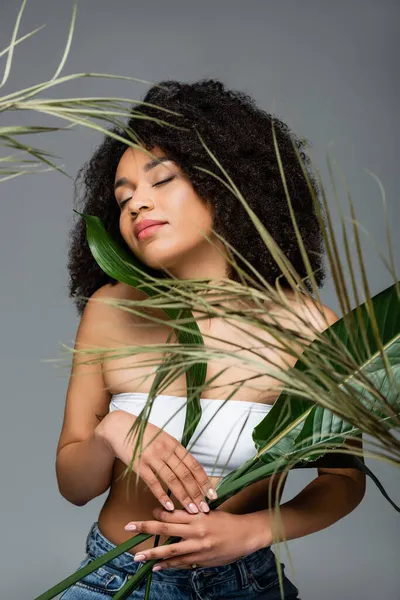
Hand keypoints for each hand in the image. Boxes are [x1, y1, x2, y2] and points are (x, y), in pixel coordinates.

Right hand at [96, 409, 217, 513]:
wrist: (119, 427)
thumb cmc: (143, 434)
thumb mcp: (163, 437)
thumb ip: (175, 451)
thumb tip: (189, 467)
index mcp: (174, 443)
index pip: (194, 464)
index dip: (204, 480)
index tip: (212, 494)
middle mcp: (166, 450)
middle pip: (186, 474)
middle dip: (197, 493)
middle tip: (205, 508)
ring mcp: (153, 457)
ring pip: (172, 480)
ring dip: (184, 497)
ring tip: (193, 511)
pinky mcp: (139, 465)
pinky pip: (153, 483)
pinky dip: (163, 496)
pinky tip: (170, 507)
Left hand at [124, 507, 270, 569]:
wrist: (246, 535)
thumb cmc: (227, 521)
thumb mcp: (209, 513)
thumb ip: (192, 516)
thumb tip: (172, 516)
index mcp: (198, 516)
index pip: (173, 513)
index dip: (158, 513)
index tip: (149, 512)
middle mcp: (196, 531)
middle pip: (166, 529)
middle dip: (145, 528)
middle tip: (129, 527)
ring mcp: (198, 548)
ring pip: (171, 551)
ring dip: (153, 554)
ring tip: (138, 558)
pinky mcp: (202, 560)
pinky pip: (181, 563)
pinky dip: (168, 565)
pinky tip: (157, 567)